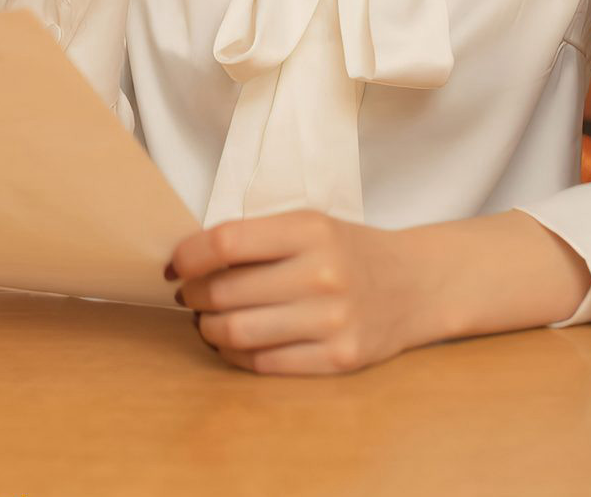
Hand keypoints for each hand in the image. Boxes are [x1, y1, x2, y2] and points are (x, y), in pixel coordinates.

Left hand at [167, 210, 438, 375]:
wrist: (416, 284)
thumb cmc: (349, 252)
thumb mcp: (311, 226)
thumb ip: (258, 238)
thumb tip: (188, 261)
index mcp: (312, 230)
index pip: (226, 242)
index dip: (188, 256)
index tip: (175, 264)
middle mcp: (323, 274)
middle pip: (225, 292)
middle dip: (193, 295)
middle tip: (188, 295)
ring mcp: (333, 320)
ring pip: (237, 332)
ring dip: (207, 328)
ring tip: (206, 320)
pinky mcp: (338, 358)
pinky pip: (263, 364)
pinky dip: (235, 355)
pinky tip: (233, 343)